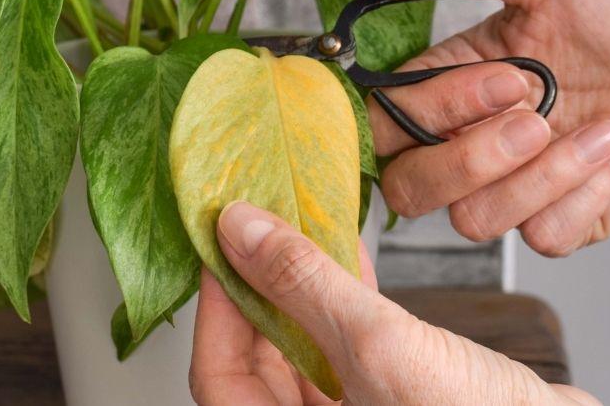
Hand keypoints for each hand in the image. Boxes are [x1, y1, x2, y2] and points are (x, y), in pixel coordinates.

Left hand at [189, 201, 600, 404]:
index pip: (219, 374)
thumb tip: (241, 232)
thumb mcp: (379, 344)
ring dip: (301, 284)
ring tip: (299, 223)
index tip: (218, 238)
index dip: (215, 303)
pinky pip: (347, 342)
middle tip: (255, 220)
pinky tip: (349, 251)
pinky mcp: (394, 393)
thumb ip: (306, 286)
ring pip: (303, 345)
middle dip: (257, 285)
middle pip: (258, 357)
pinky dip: (343, 296)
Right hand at [352, 0, 609, 271]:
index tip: (504, 73)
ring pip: (470, 221)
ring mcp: (519, 185)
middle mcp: (476, 137)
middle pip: (408, 186)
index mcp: (456, 77)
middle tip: (537, 105)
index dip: (429, 109)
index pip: (386, 116)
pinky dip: (584, 193)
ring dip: (542, 171)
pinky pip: (540, 237)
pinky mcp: (566, 221)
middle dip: (472, 152)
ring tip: (601, 128)